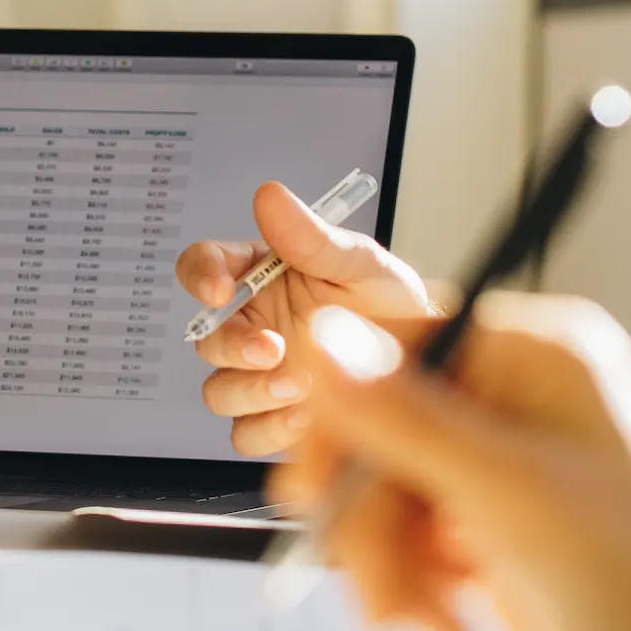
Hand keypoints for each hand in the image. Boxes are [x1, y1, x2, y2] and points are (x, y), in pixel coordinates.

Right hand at [180, 180, 439, 455]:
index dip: (202, 275)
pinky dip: (269, 428)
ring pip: (220, 391)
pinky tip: (305, 417)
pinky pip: (247, 433)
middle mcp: (253, 325)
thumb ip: (312, 236)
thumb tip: (271, 197)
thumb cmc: (391, 304)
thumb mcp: (361, 263)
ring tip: (300, 385)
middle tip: (273, 347)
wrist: (428, 364)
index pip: (206, 266)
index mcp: (260, 276)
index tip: (220, 289)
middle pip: (207, 337)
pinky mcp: (276, 419)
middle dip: (233, 344)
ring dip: (251, 390)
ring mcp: (261, 375)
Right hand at [282, 294, 630, 630]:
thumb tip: (323, 340)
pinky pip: (405, 542)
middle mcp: (518, 403)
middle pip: (374, 426)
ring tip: (424, 616)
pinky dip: (408, 588)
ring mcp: (506, 473)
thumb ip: (407, 420)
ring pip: (381, 492)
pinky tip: (448, 622)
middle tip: (373, 572)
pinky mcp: (495, 537)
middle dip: (366, 511)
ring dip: (382, 562)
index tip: (318, 480)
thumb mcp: (513, 496)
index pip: (394, 343)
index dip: (342, 411)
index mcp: (536, 358)